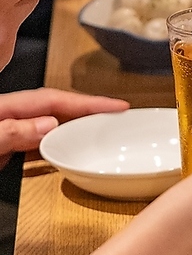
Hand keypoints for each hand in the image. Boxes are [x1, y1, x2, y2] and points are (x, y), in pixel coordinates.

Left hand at [0, 88, 128, 168]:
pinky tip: (67, 156)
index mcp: (3, 108)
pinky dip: (57, 149)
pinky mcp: (4, 153)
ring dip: (76, 132)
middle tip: (117, 119)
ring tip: (100, 136)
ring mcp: (6, 135)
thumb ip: (12, 131)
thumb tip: (48, 124)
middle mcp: (7, 118)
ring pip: (49, 129)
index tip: (117, 106)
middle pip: (56, 110)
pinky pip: (37, 147)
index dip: (88, 101)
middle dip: (89, 112)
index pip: (54, 99)